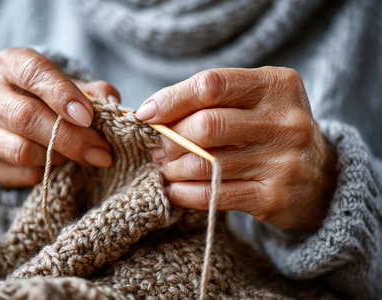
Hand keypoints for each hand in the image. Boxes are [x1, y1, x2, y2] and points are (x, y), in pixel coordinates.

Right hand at [0, 47, 120, 186]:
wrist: (19, 119)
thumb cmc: (52, 99)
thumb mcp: (75, 88)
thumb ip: (96, 93)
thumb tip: (113, 104)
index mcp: (11, 63)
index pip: (33, 72)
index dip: (63, 95)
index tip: (88, 117)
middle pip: (25, 116)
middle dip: (70, 138)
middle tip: (101, 152)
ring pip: (19, 149)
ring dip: (57, 157)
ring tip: (77, 156)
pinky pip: (15, 173)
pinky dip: (43, 174)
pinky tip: (57, 166)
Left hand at [136, 67, 336, 230]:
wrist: (321, 179)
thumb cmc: (273, 132)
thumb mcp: (255, 103)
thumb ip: (213, 101)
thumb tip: (154, 114)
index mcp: (276, 86)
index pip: (212, 85)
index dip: (171, 99)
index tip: (147, 114)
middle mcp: (285, 121)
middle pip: (206, 125)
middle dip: (170, 138)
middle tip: (158, 147)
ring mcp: (283, 161)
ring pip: (206, 163)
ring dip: (173, 167)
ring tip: (165, 167)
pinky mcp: (274, 197)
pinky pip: (214, 194)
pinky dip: (184, 193)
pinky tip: (174, 189)